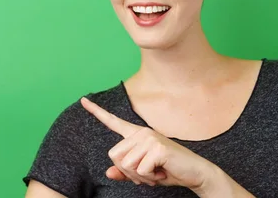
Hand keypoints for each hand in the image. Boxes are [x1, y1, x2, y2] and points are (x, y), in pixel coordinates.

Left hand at [80, 97, 214, 191]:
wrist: (194, 173)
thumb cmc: (168, 171)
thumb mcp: (143, 174)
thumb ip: (125, 172)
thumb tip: (108, 173)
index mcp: (136, 135)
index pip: (113, 121)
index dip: (96, 111)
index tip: (83, 100)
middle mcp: (141, 132)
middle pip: (115, 156)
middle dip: (129, 172)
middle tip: (147, 173)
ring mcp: (149, 138)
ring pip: (127, 165)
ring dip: (140, 177)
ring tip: (155, 172)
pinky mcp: (157, 147)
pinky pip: (140, 170)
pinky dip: (150, 178)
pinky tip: (162, 172)